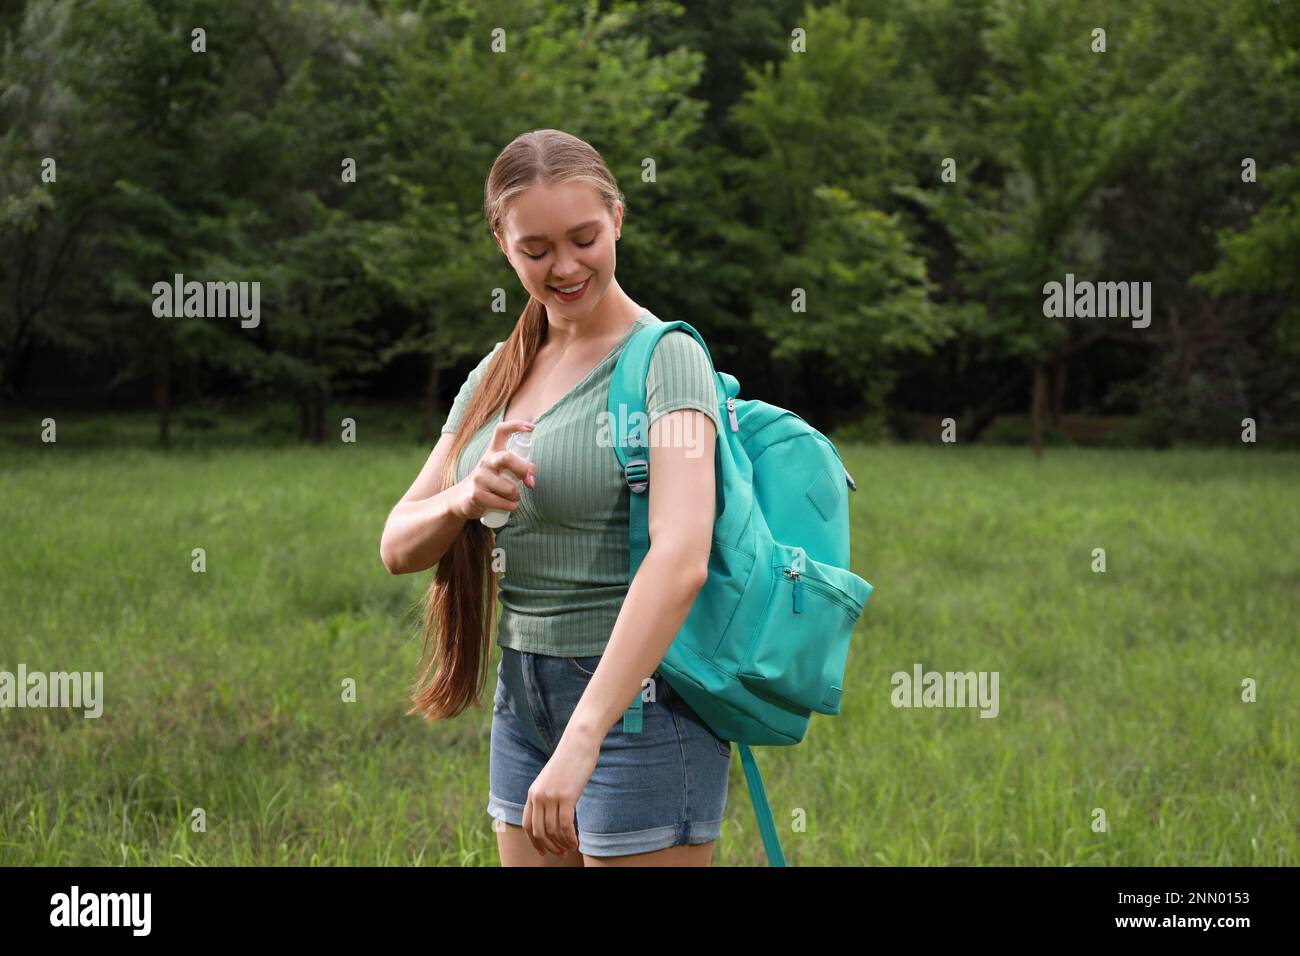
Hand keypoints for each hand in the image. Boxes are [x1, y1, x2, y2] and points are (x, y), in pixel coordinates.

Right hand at [449, 419, 536, 520]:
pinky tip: (509, 506)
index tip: (531, 427)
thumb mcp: (504, 472)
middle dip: (522, 470)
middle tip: (528, 482)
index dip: (516, 425)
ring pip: (509, 487)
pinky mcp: (476, 494)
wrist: (463, 499)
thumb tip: (531, 479)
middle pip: (506, 458)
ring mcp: (479, 477)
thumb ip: (521, 470)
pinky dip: (510, 506)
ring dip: (517, 496)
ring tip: (514, 498)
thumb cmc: (491, 483)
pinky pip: (501, 502)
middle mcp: (486, 461)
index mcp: (493, 451)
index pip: (501, 431)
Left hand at [522, 731, 600, 857]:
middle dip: (549, 846)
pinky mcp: (566, 796)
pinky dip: (570, 837)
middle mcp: (538, 796)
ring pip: (552, 830)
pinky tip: (576, 842)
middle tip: (561, 852)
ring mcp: (551, 796)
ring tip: (570, 848)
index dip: (534, 841)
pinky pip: (565, 825)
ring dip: (561, 843)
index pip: (527, 824)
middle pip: (538, 831)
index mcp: (533, 792)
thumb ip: (549, 795)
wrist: (578, 742)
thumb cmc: (570, 760)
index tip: (543, 851)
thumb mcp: (553, 779)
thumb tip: (553, 814)